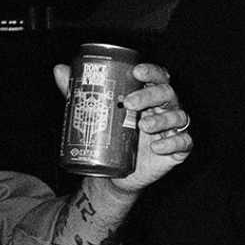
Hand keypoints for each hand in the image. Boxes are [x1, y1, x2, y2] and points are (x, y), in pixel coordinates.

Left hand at [51, 61, 193, 192]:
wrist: (114, 175)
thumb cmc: (111, 138)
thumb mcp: (95, 114)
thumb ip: (82, 93)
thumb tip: (60, 70)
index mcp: (149, 96)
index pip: (158, 77)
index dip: (152, 72)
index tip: (136, 72)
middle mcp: (165, 109)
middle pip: (168, 94)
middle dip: (150, 95)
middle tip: (128, 103)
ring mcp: (173, 129)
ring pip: (179, 116)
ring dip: (162, 119)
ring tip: (142, 125)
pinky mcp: (178, 149)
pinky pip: (184, 142)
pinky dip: (173, 142)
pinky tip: (157, 146)